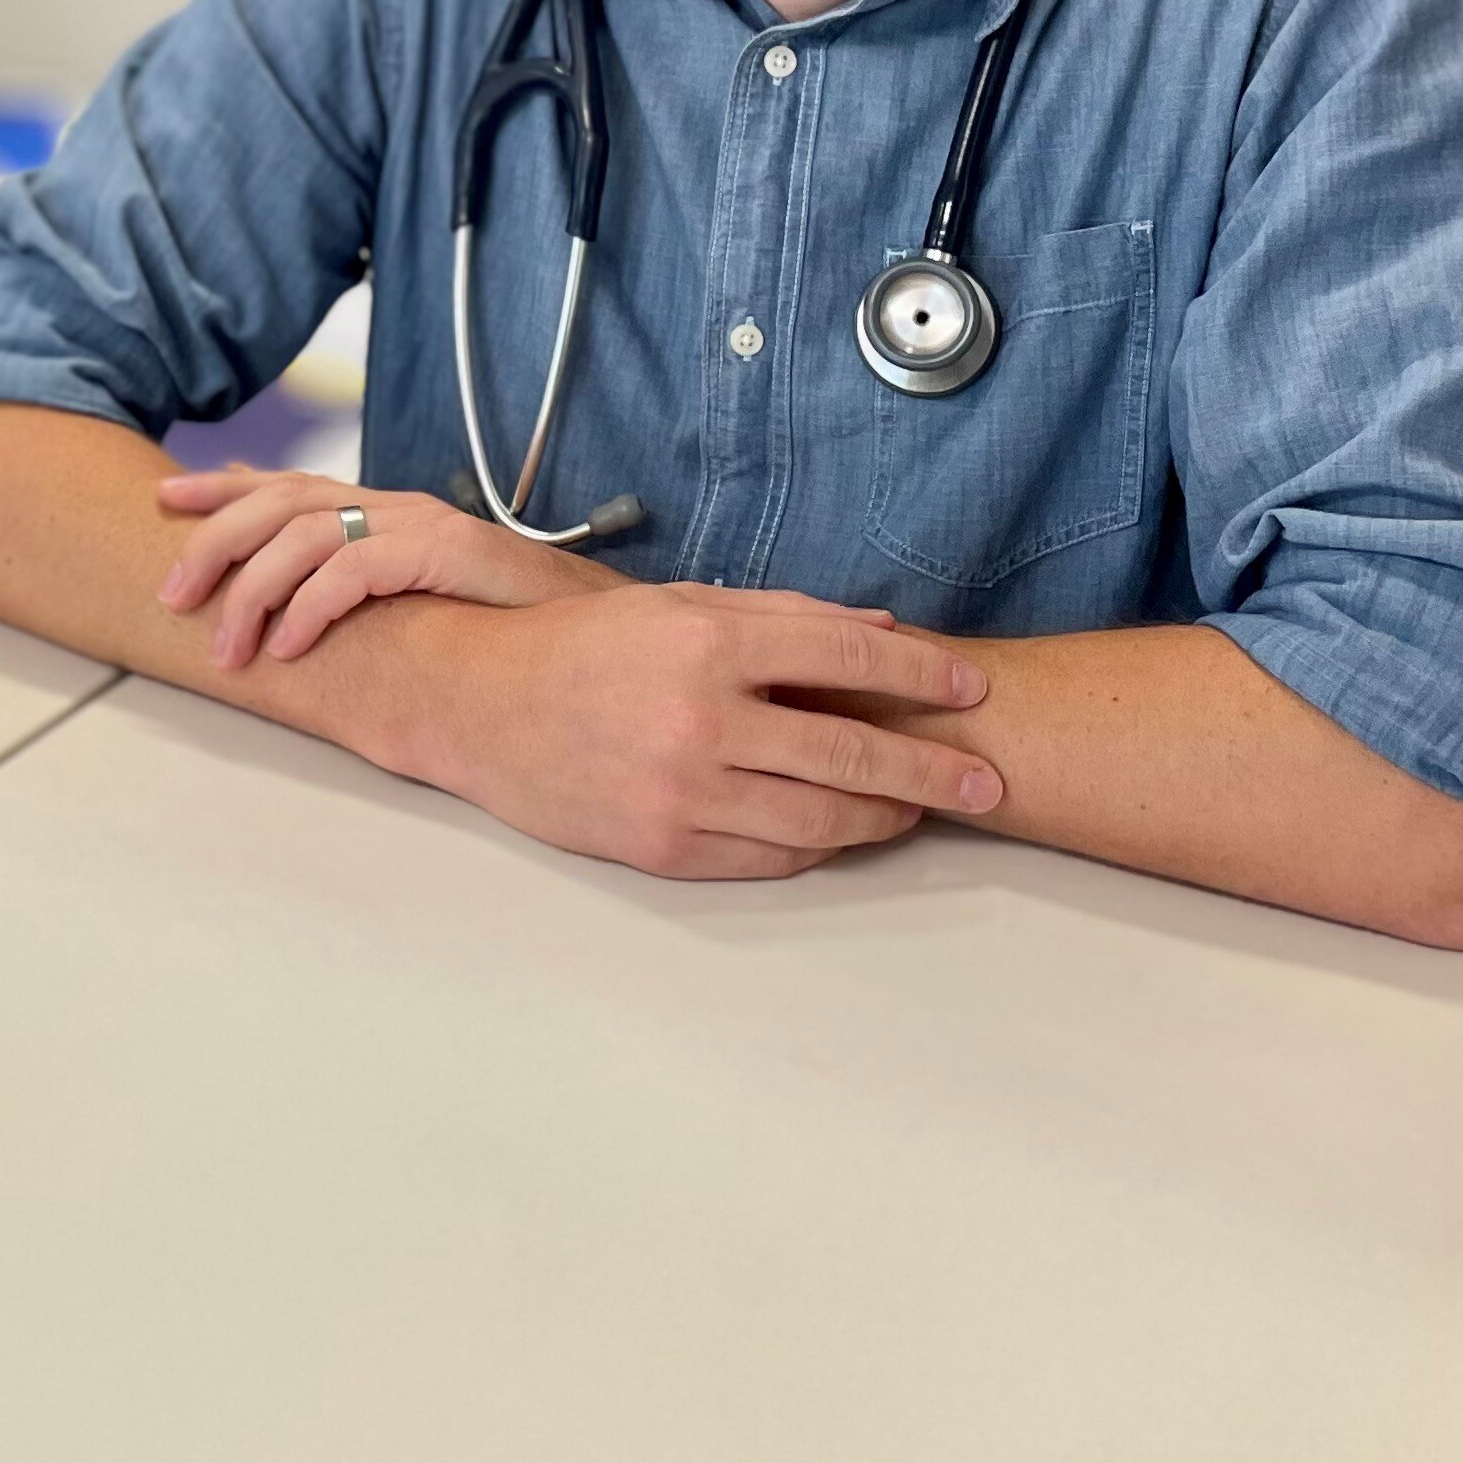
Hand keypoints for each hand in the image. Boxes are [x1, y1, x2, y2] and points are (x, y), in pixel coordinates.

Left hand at [154, 466, 614, 668]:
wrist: (587, 623)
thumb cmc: (498, 619)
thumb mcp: (414, 596)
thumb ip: (359, 584)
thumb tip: (293, 601)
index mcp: (379, 510)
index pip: (286, 484)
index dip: (222, 486)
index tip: (163, 496)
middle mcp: (392, 505)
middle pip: (280, 504)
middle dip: (214, 543)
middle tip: (172, 595)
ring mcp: (418, 525)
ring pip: (307, 537)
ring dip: (254, 592)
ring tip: (230, 649)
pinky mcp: (446, 553)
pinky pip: (357, 570)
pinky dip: (312, 607)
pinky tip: (288, 646)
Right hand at [387, 584, 1002, 880]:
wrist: (479, 706)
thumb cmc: (582, 647)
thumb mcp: (677, 605)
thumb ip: (781, 617)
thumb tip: (879, 634)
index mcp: (708, 640)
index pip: (847, 659)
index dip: (921, 677)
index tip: (968, 690)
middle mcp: (700, 717)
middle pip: (851, 754)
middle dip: (933, 770)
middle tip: (983, 781)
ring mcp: (682, 790)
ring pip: (821, 819)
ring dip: (884, 818)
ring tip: (916, 810)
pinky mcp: (664, 846)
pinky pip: (769, 857)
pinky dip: (817, 847)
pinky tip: (839, 831)